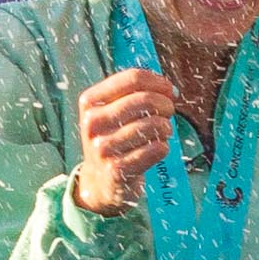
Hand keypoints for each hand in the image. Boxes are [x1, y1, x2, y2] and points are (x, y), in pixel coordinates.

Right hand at [71, 68, 177, 215]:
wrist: (100, 181)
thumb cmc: (113, 138)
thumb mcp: (110, 111)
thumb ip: (133, 93)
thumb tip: (169, 89)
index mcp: (89, 102)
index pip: (132, 78)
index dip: (158, 82)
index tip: (169, 90)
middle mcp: (92, 123)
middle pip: (144, 99)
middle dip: (165, 104)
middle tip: (168, 112)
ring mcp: (103, 147)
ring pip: (154, 124)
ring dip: (165, 128)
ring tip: (160, 133)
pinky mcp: (117, 169)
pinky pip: (157, 149)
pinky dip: (163, 147)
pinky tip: (155, 150)